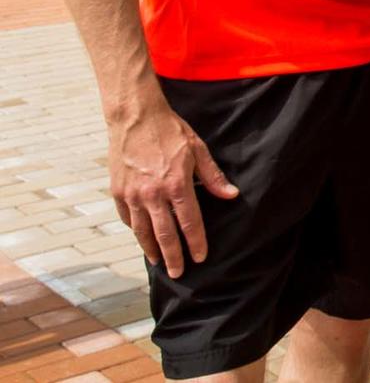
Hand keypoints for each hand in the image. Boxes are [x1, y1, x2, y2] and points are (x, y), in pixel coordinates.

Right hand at [106, 93, 237, 277]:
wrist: (135, 117)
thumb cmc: (170, 131)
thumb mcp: (198, 149)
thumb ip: (213, 176)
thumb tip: (231, 195)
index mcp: (176, 184)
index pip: (189, 222)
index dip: (196, 242)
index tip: (201, 257)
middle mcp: (152, 194)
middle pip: (164, 234)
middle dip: (173, 256)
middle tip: (179, 273)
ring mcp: (132, 194)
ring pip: (142, 230)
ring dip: (151, 248)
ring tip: (159, 263)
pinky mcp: (118, 191)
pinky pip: (127, 217)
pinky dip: (135, 230)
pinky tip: (142, 238)